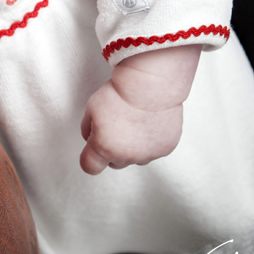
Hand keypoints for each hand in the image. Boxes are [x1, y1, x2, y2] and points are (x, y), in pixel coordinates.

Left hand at [79, 44, 201, 174]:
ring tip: (133, 122)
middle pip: (114, 162)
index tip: (91, 151)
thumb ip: (87, 129)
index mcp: (104, 147)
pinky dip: (150, 141)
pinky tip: (148, 123)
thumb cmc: (121, 94)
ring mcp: (148, 154)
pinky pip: (153, 150)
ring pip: (135, 157)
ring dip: (132, 147)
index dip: (89, 158)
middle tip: (115, 127)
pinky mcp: (165, 149)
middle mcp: (127, 156)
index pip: (90, 166)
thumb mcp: (91, 108)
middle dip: (112, 149)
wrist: (150, 86)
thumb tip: (91, 137)